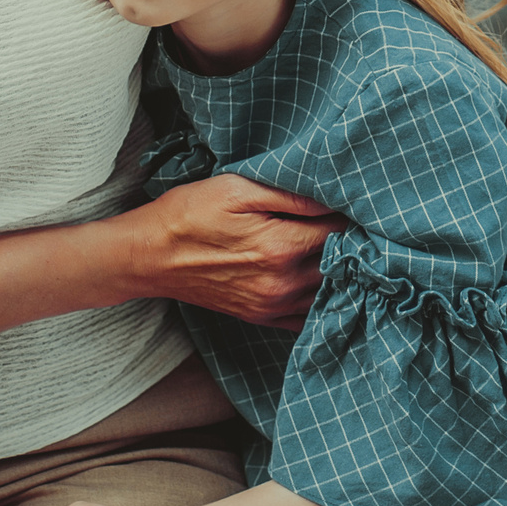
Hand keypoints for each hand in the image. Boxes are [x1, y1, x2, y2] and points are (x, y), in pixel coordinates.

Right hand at [127, 175, 345, 326]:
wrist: (150, 257)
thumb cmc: (190, 214)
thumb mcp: (237, 189)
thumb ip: (289, 195)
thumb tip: (332, 197)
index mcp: (281, 247)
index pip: (339, 231)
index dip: (351, 214)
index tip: (356, 202)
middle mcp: (283, 283)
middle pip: (340, 264)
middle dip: (352, 242)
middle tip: (356, 222)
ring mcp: (272, 305)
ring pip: (329, 292)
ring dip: (341, 271)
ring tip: (343, 247)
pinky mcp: (261, 317)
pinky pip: (307, 316)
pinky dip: (322, 298)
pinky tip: (322, 278)